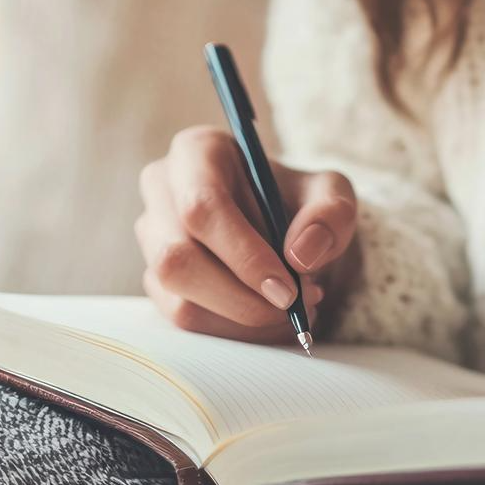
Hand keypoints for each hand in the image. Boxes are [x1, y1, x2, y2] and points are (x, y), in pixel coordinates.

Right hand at [135, 126, 359, 341]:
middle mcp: (161, 191)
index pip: (202, 207)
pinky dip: (234, 332)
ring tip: (292, 310)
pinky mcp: (157, 280)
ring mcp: (152, 239)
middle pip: (177, 259)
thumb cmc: (300, 202)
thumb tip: (300, 255)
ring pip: (177, 298)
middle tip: (294, 307)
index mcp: (196, 153)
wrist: (285, 227)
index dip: (244, 255)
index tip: (287, 290)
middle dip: (241, 298)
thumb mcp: (331, 195)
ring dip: (241, 318)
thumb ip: (330, 214)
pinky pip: (185, 320)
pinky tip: (270, 319)